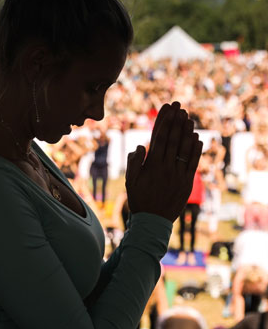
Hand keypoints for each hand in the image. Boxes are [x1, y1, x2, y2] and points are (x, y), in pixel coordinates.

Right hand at [125, 102, 202, 221]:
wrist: (153, 221)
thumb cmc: (139, 200)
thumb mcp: (130, 181)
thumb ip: (134, 162)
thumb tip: (141, 145)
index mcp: (151, 165)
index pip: (159, 138)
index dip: (164, 121)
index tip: (168, 109)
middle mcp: (166, 167)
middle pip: (173, 139)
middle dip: (177, 121)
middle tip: (180, 107)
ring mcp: (178, 175)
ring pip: (184, 149)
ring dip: (187, 132)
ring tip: (189, 118)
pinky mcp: (187, 182)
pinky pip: (193, 163)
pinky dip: (196, 150)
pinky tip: (197, 138)